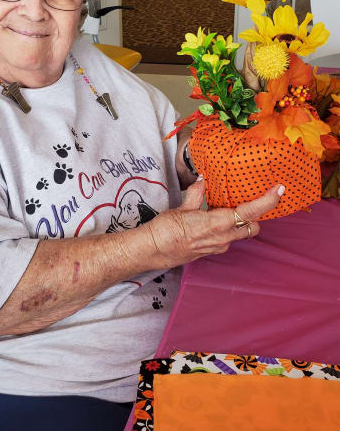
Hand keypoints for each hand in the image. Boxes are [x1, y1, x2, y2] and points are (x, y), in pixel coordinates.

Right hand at [145, 180, 283, 268]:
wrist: (152, 251)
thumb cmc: (165, 229)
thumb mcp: (182, 207)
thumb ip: (197, 194)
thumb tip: (203, 179)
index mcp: (218, 224)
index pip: (250, 213)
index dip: (267, 201)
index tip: (278, 190)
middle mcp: (223, 238)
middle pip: (253, 226)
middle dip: (257, 214)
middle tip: (253, 198)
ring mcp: (218, 247)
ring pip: (242, 234)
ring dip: (242, 221)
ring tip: (232, 206)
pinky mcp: (211, 251)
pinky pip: (229, 238)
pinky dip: (230, 228)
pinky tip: (217, 218)